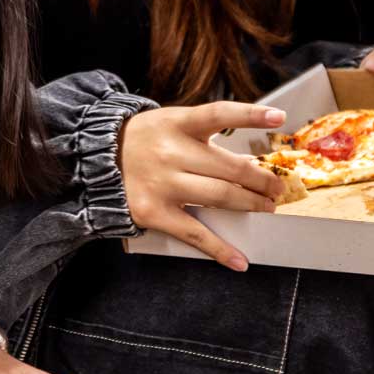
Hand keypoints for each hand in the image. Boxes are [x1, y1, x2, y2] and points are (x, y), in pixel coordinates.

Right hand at [117, 102, 288, 270]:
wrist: (96, 159)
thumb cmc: (145, 140)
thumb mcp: (170, 124)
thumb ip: (204, 137)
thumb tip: (248, 165)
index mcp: (177, 123)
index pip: (218, 114)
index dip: (250, 115)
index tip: (277, 117)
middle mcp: (171, 152)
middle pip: (229, 167)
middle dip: (261, 179)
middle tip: (277, 187)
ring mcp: (163, 184)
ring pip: (220, 197)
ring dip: (250, 204)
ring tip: (265, 207)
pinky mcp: (154, 212)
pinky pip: (194, 233)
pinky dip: (220, 249)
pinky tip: (239, 260)